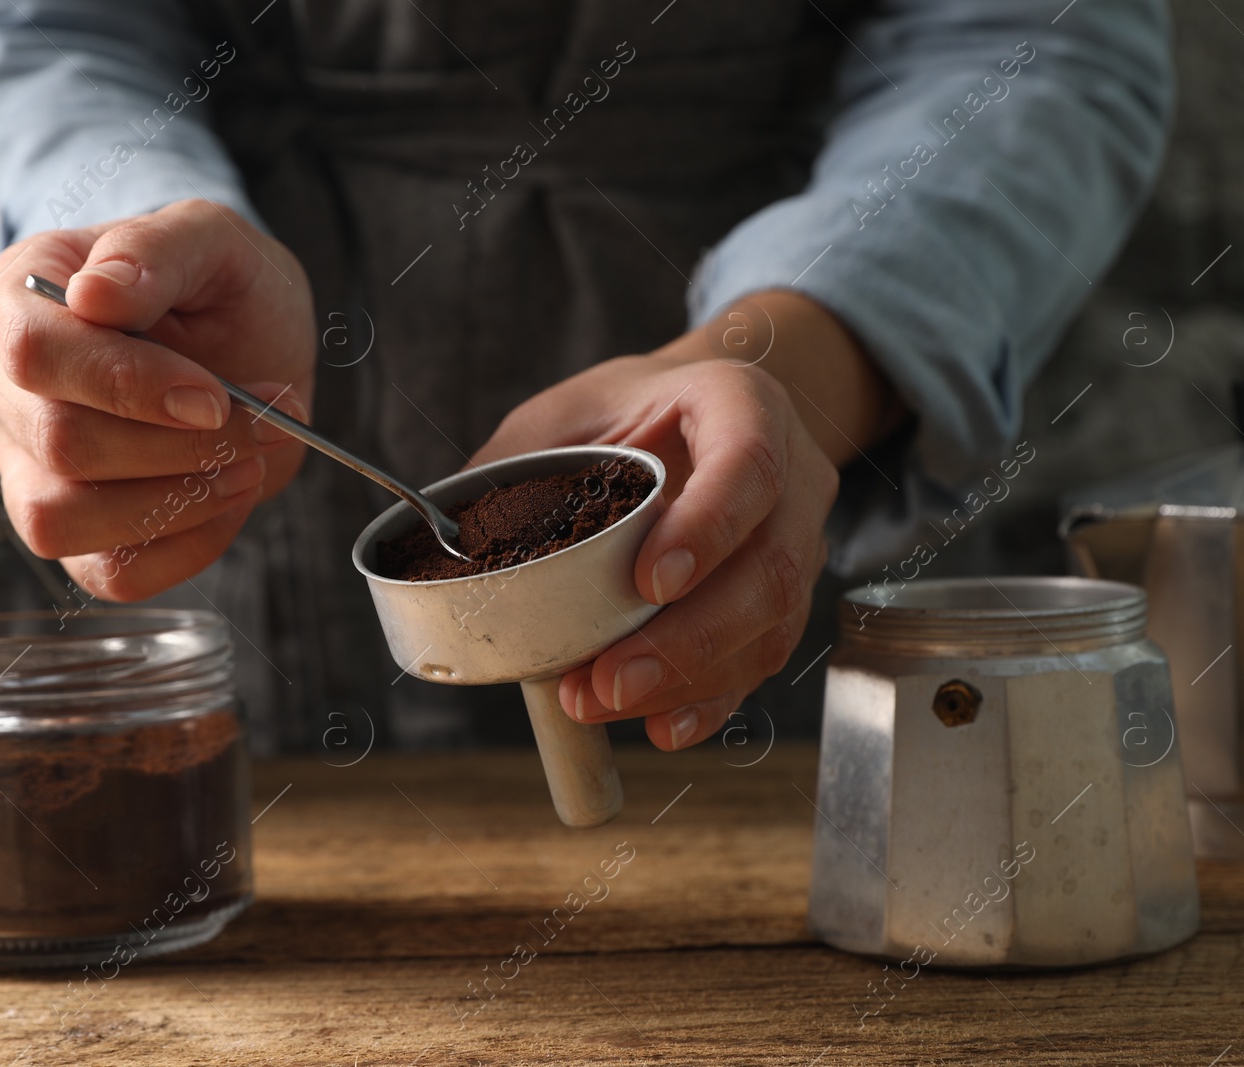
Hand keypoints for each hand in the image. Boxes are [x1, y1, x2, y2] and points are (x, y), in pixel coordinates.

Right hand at [0, 199, 315, 600]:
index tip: (215, 396)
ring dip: (179, 502)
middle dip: (179, 447)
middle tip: (268, 424)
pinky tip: (230, 498)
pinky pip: (107, 572)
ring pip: (60, 520)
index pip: (34, 354)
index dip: (128, 385)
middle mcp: (6, 386)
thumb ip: (157, 248)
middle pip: (59, 443)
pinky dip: (186, 548)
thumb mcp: (210, 238)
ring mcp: (28, 464)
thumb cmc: (218, 283)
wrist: (247, 338)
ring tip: (251, 462)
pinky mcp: (75, 531)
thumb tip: (97, 294)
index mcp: (21, 296)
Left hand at [468, 322, 840, 751]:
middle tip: (609, 679)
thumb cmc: (628, 413)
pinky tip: (661, 724)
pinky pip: (762, 659)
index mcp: (740, 404)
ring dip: (689, 679)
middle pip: (769, 568)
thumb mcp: (566, 414)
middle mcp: (789, 476)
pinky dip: (709, 701)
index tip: (649, 584)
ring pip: (771, 623)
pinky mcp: (783, 599)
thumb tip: (445, 545)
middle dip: (688, 638)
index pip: (747, 464)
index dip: (708, 528)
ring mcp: (798, 540)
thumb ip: (519, 467)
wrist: (694, 416)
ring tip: (606, 701)